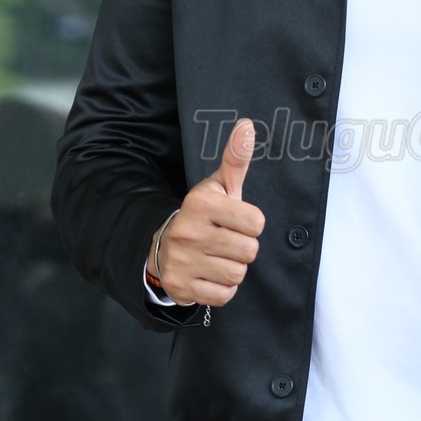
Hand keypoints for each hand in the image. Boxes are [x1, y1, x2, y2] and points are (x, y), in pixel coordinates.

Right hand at [149, 118, 264, 308]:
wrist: (164, 248)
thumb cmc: (203, 216)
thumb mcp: (219, 187)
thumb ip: (236, 159)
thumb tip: (248, 125)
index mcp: (200, 204)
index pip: (256, 222)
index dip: (250, 224)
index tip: (234, 221)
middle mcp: (188, 231)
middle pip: (250, 251)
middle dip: (243, 249)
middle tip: (225, 242)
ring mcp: (182, 261)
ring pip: (238, 274)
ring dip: (232, 269)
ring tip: (216, 257)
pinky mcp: (180, 287)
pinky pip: (224, 295)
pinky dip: (222, 289)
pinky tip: (209, 274)